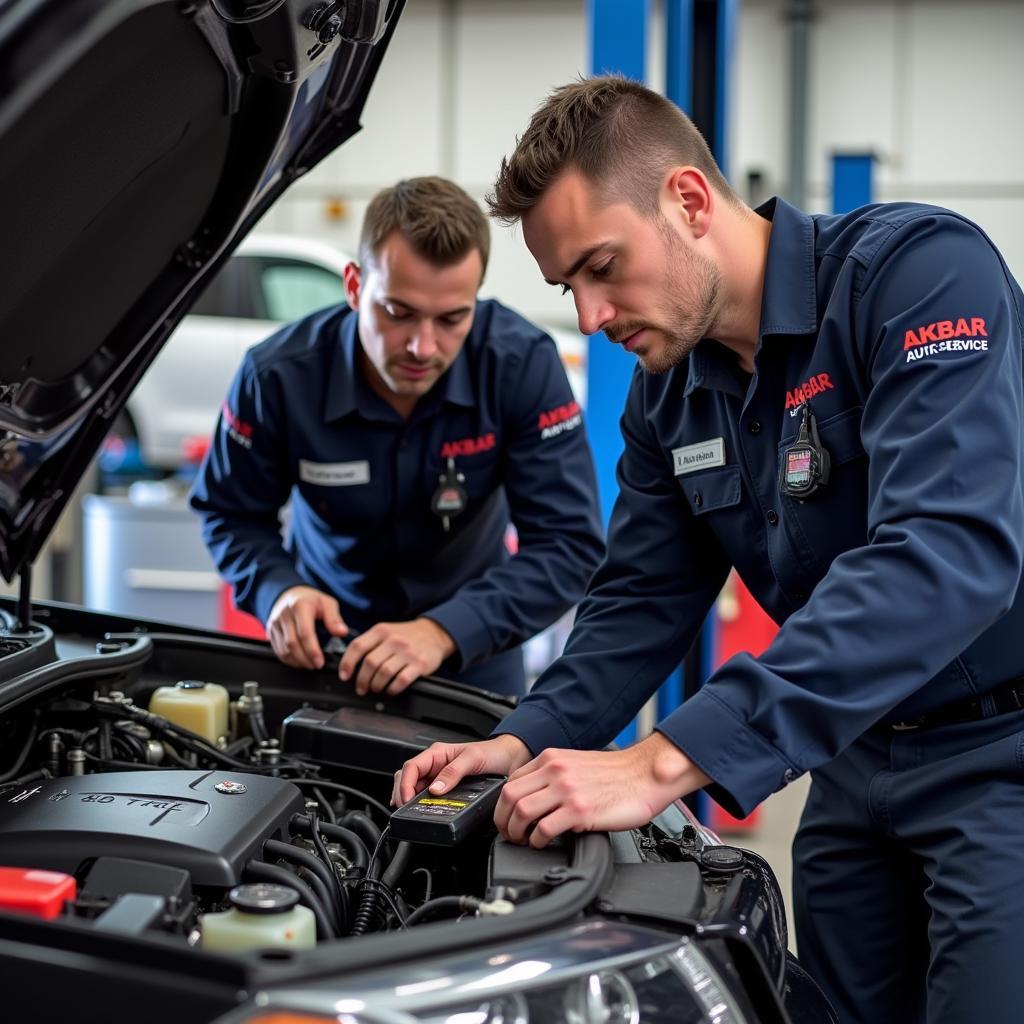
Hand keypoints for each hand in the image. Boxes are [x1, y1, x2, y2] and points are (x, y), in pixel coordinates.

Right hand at [266, 586, 347, 669]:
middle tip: (317, 665)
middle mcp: (284, 615)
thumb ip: (334, 618)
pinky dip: (289, 659)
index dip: (312, 650)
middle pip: (292, 643)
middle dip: (305, 659)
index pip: (304, 633)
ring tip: (310, 664)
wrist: (291, 595)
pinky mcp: (270, 631)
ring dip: (297, 661)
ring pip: (283, 649)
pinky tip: (299, 661)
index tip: (320, 661)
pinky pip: (277, 650)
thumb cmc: (311, 600)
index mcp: (300, 606)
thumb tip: (342, 632)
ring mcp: (275, 623)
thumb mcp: (328, 603)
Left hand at [340, 618, 456, 696]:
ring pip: (384, 673)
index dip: (347, 663)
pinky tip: (390, 689)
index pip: (358, 646)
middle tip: (361, 688)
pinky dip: (392, 689)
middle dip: (362, 680)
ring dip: (376, 685)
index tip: (344, 676)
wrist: (434, 634)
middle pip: (369, 663)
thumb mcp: (386, 631)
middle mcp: (394, 640)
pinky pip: (401, 681)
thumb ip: (369, 643)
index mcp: (381, 631)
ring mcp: (407, 652)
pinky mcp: (420, 664)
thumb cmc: (406, 635)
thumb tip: (349, 664)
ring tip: (375, 688)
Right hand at [393, 734, 531, 806]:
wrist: (511, 759)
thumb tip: (435, 789)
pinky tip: (420, 813)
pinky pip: (427, 797)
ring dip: (409, 800)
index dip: (405, 785)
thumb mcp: (473, 758)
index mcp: (437, 753)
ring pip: (414, 788)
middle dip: (402, 793)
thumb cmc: (493, 753)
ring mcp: (440, 778)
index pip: (411, 767)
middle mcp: (436, 765)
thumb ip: (453, 771)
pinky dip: (420, 805)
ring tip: (410, 813)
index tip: (406, 800)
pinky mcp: (447, 790)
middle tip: (405, 810)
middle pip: (407, 778)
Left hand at [495, 732, 709, 848]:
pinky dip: (537, 841)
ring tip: (523, 841)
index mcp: (552, 758)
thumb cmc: (618, 774)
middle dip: (503, 820)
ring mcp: (566, 790)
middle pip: (510, 796)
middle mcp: (555, 771)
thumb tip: (535, 796)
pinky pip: (544, 828)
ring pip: (522, 812)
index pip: (512, 780)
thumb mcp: (577, 763)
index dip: (504, 804)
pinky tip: (542, 844)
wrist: (646, 774)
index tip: (507, 818)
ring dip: (516, 832)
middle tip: (509, 834)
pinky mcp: (579, 810)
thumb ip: (554, 776)